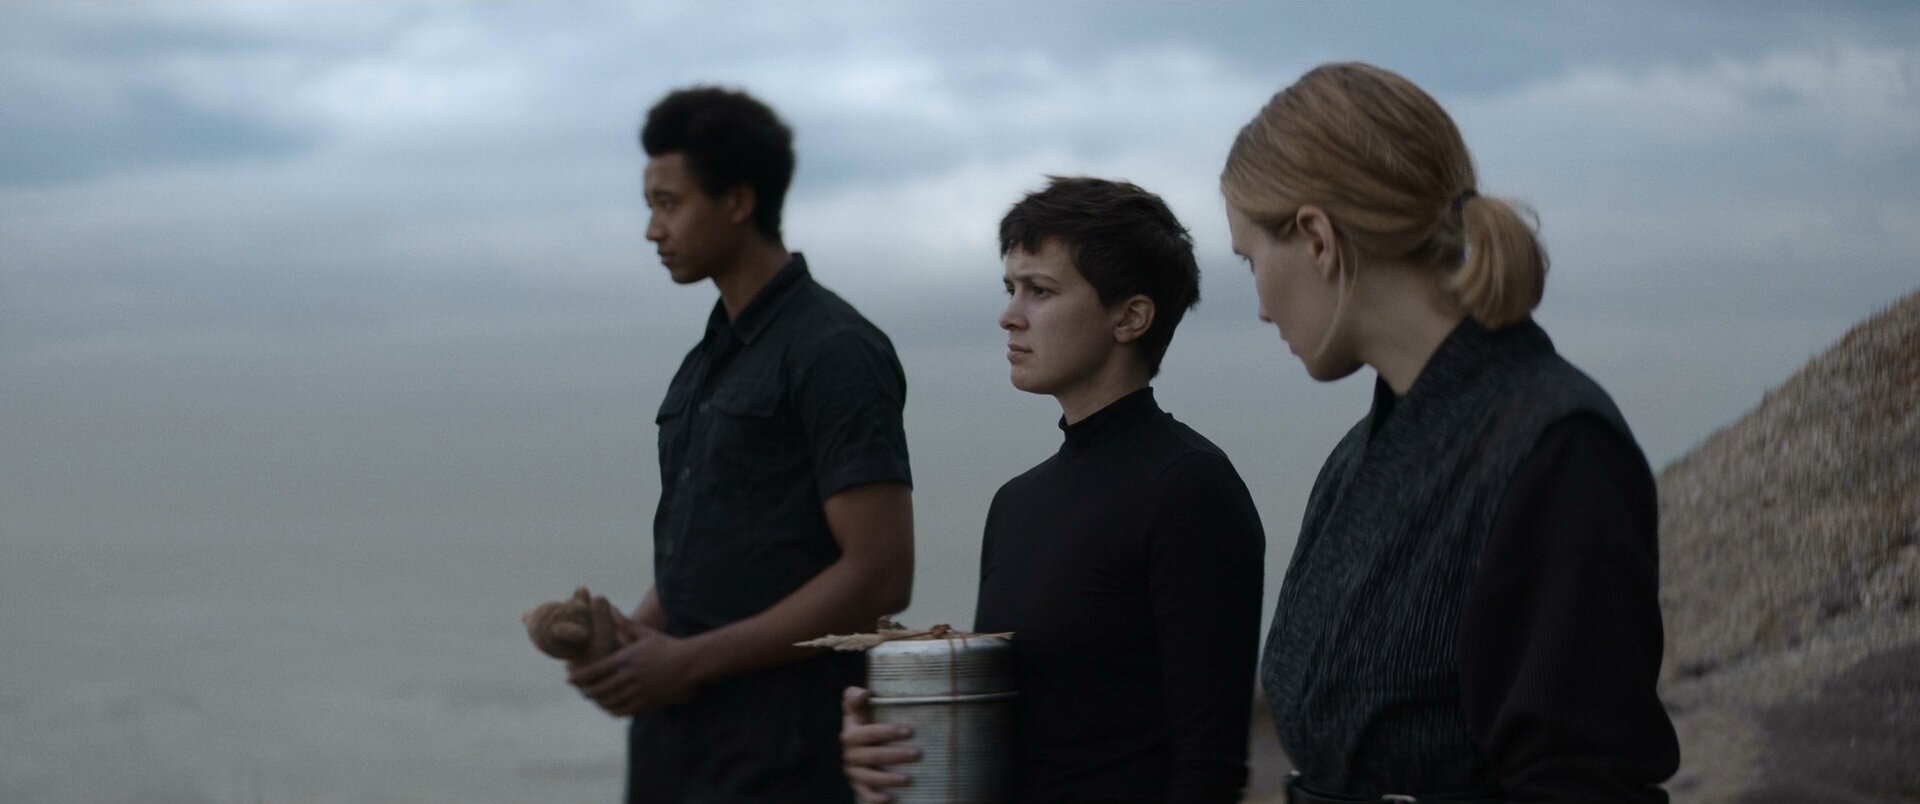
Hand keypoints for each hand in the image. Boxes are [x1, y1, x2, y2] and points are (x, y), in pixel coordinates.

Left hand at [567, 623, 700, 715]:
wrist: (690, 662)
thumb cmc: (667, 645)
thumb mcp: (645, 633)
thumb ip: (624, 623)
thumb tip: (609, 607)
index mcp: (626, 659)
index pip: (595, 671)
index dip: (579, 677)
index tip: (569, 679)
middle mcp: (630, 676)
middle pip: (599, 688)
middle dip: (586, 690)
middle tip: (580, 689)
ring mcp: (638, 691)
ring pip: (609, 701)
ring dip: (598, 701)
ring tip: (592, 698)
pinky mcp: (647, 702)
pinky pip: (624, 710)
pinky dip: (612, 710)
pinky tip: (609, 707)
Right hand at [840, 686, 918, 803]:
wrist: (856, 742)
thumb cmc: (862, 720)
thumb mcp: (856, 707)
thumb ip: (855, 696)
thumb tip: (863, 693)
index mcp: (850, 734)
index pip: (867, 733)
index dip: (887, 732)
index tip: (909, 730)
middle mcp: (849, 754)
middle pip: (872, 756)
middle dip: (894, 755)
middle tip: (917, 753)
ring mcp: (853, 772)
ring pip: (869, 778)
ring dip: (888, 779)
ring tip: (908, 778)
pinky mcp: (857, 786)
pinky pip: (865, 795)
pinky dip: (876, 799)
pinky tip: (892, 798)